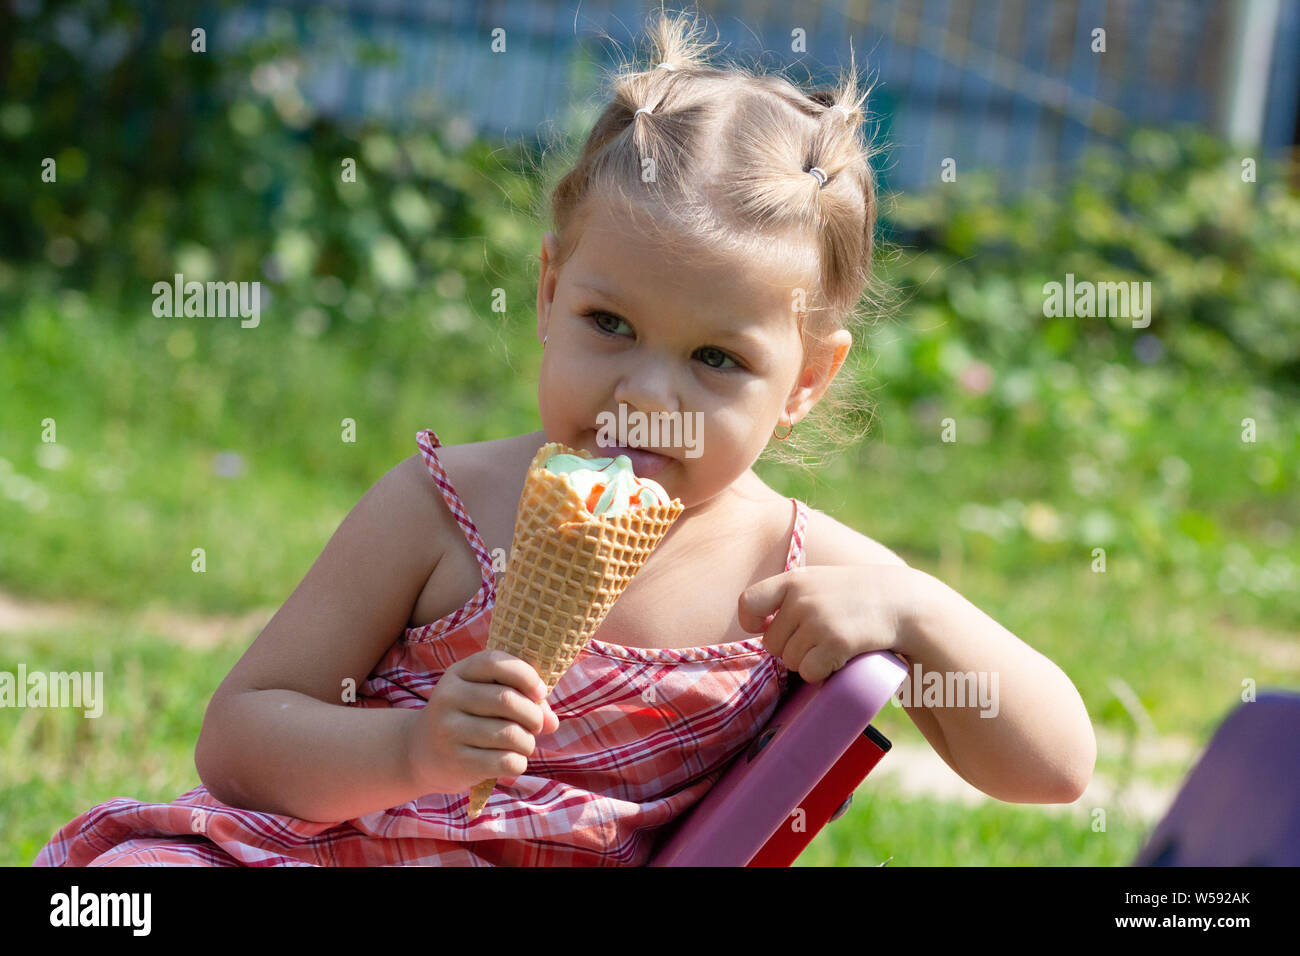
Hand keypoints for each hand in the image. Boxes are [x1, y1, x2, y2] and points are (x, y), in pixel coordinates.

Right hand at [405, 649, 559, 795]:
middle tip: (536, 725)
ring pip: (510, 734)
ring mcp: (449, 731)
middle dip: (534, 715)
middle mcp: (449, 698)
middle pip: (507, 700)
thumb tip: (552, 722)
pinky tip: (512, 761)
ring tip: (524, 744)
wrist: (420, 752)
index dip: (527, 676)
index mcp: (458, 673)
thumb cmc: (467, 718)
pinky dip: (519, 763)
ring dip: (528, 742)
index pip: (496, 663)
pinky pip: (505, 761)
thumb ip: (522, 699)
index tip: (540, 693)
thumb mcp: (484, 698)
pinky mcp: (456, 762)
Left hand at [737, 565, 918, 683]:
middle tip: (818, 638)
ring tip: (832, 643)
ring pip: (790, 662)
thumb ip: (788, 596)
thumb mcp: (818, 581)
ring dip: (808, 661)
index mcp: (793, 580)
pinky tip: (840, 657)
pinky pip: (809, 673)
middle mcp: (801, 600)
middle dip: (790, 648)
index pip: (748, 603)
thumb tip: (754, 625)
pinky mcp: (835, 643)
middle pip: (771, 644)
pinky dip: (822, 673)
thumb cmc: (853, 596)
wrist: (901, 602)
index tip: (768, 625)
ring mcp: (818, 621)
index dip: (753, 621)